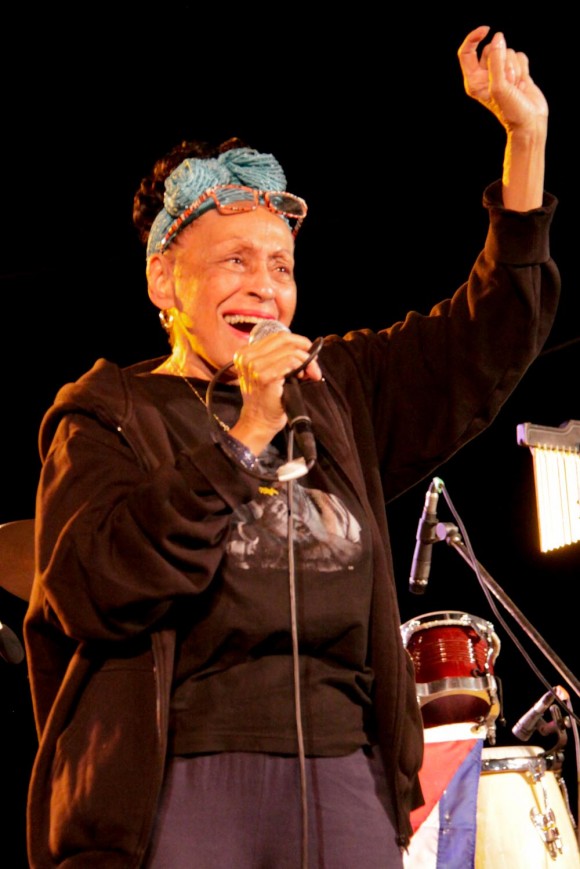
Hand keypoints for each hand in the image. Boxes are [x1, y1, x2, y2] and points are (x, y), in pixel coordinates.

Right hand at [230, 331, 322, 454]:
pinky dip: (303, 367)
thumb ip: (276, 357)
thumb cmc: (265, 399)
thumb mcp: (264, 372)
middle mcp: (247, 357)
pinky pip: (291, 362)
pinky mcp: (265, 376)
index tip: (307, 352)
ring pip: (290, 350)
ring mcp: (255, 367)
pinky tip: (305, 377)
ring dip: (307, 361)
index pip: (276, 336)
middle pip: (284, 339)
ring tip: (310, 374)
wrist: (258, 422)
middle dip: (304, 348)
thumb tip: (303, 348)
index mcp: (245, 353)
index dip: (297, 342)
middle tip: (313, 361)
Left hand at [458, 26, 547, 134]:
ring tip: (516, 86)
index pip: (467, 52)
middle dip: (504, 61)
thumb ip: (496, 62)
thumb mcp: (499, 86)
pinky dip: (524, 67)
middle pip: (491, 49)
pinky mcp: (516, 70)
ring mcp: (501, 72)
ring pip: (508, 52)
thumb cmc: (511, 110)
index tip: (487, 30)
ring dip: (515, 68)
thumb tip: (498, 38)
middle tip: (508, 82)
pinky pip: (520, 55)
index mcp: (474, 81)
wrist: (529, 122)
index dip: (474, 38)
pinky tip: (522, 83)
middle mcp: (485, 75)